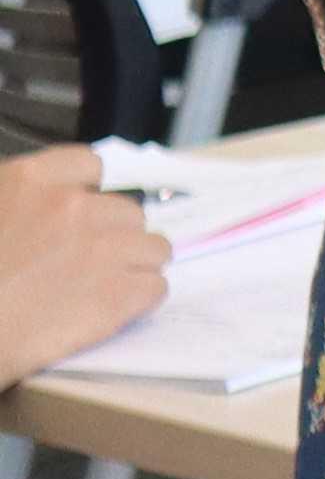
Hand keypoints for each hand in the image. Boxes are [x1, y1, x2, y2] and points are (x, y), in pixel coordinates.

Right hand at [0, 154, 162, 388]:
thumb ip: (15, 202)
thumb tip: (34, 214)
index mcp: (28, 181)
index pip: (89, 166)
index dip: (86, 194)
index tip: (77, 217)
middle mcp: (71, 207)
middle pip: (126, 211)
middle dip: (111, 235)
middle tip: (83, 262)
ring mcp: (99, 249)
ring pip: (152, 248)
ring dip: (133, 266)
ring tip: (100, 288)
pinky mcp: (115, 296)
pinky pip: (154, 288)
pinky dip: (138, 301)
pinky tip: (108, 312)